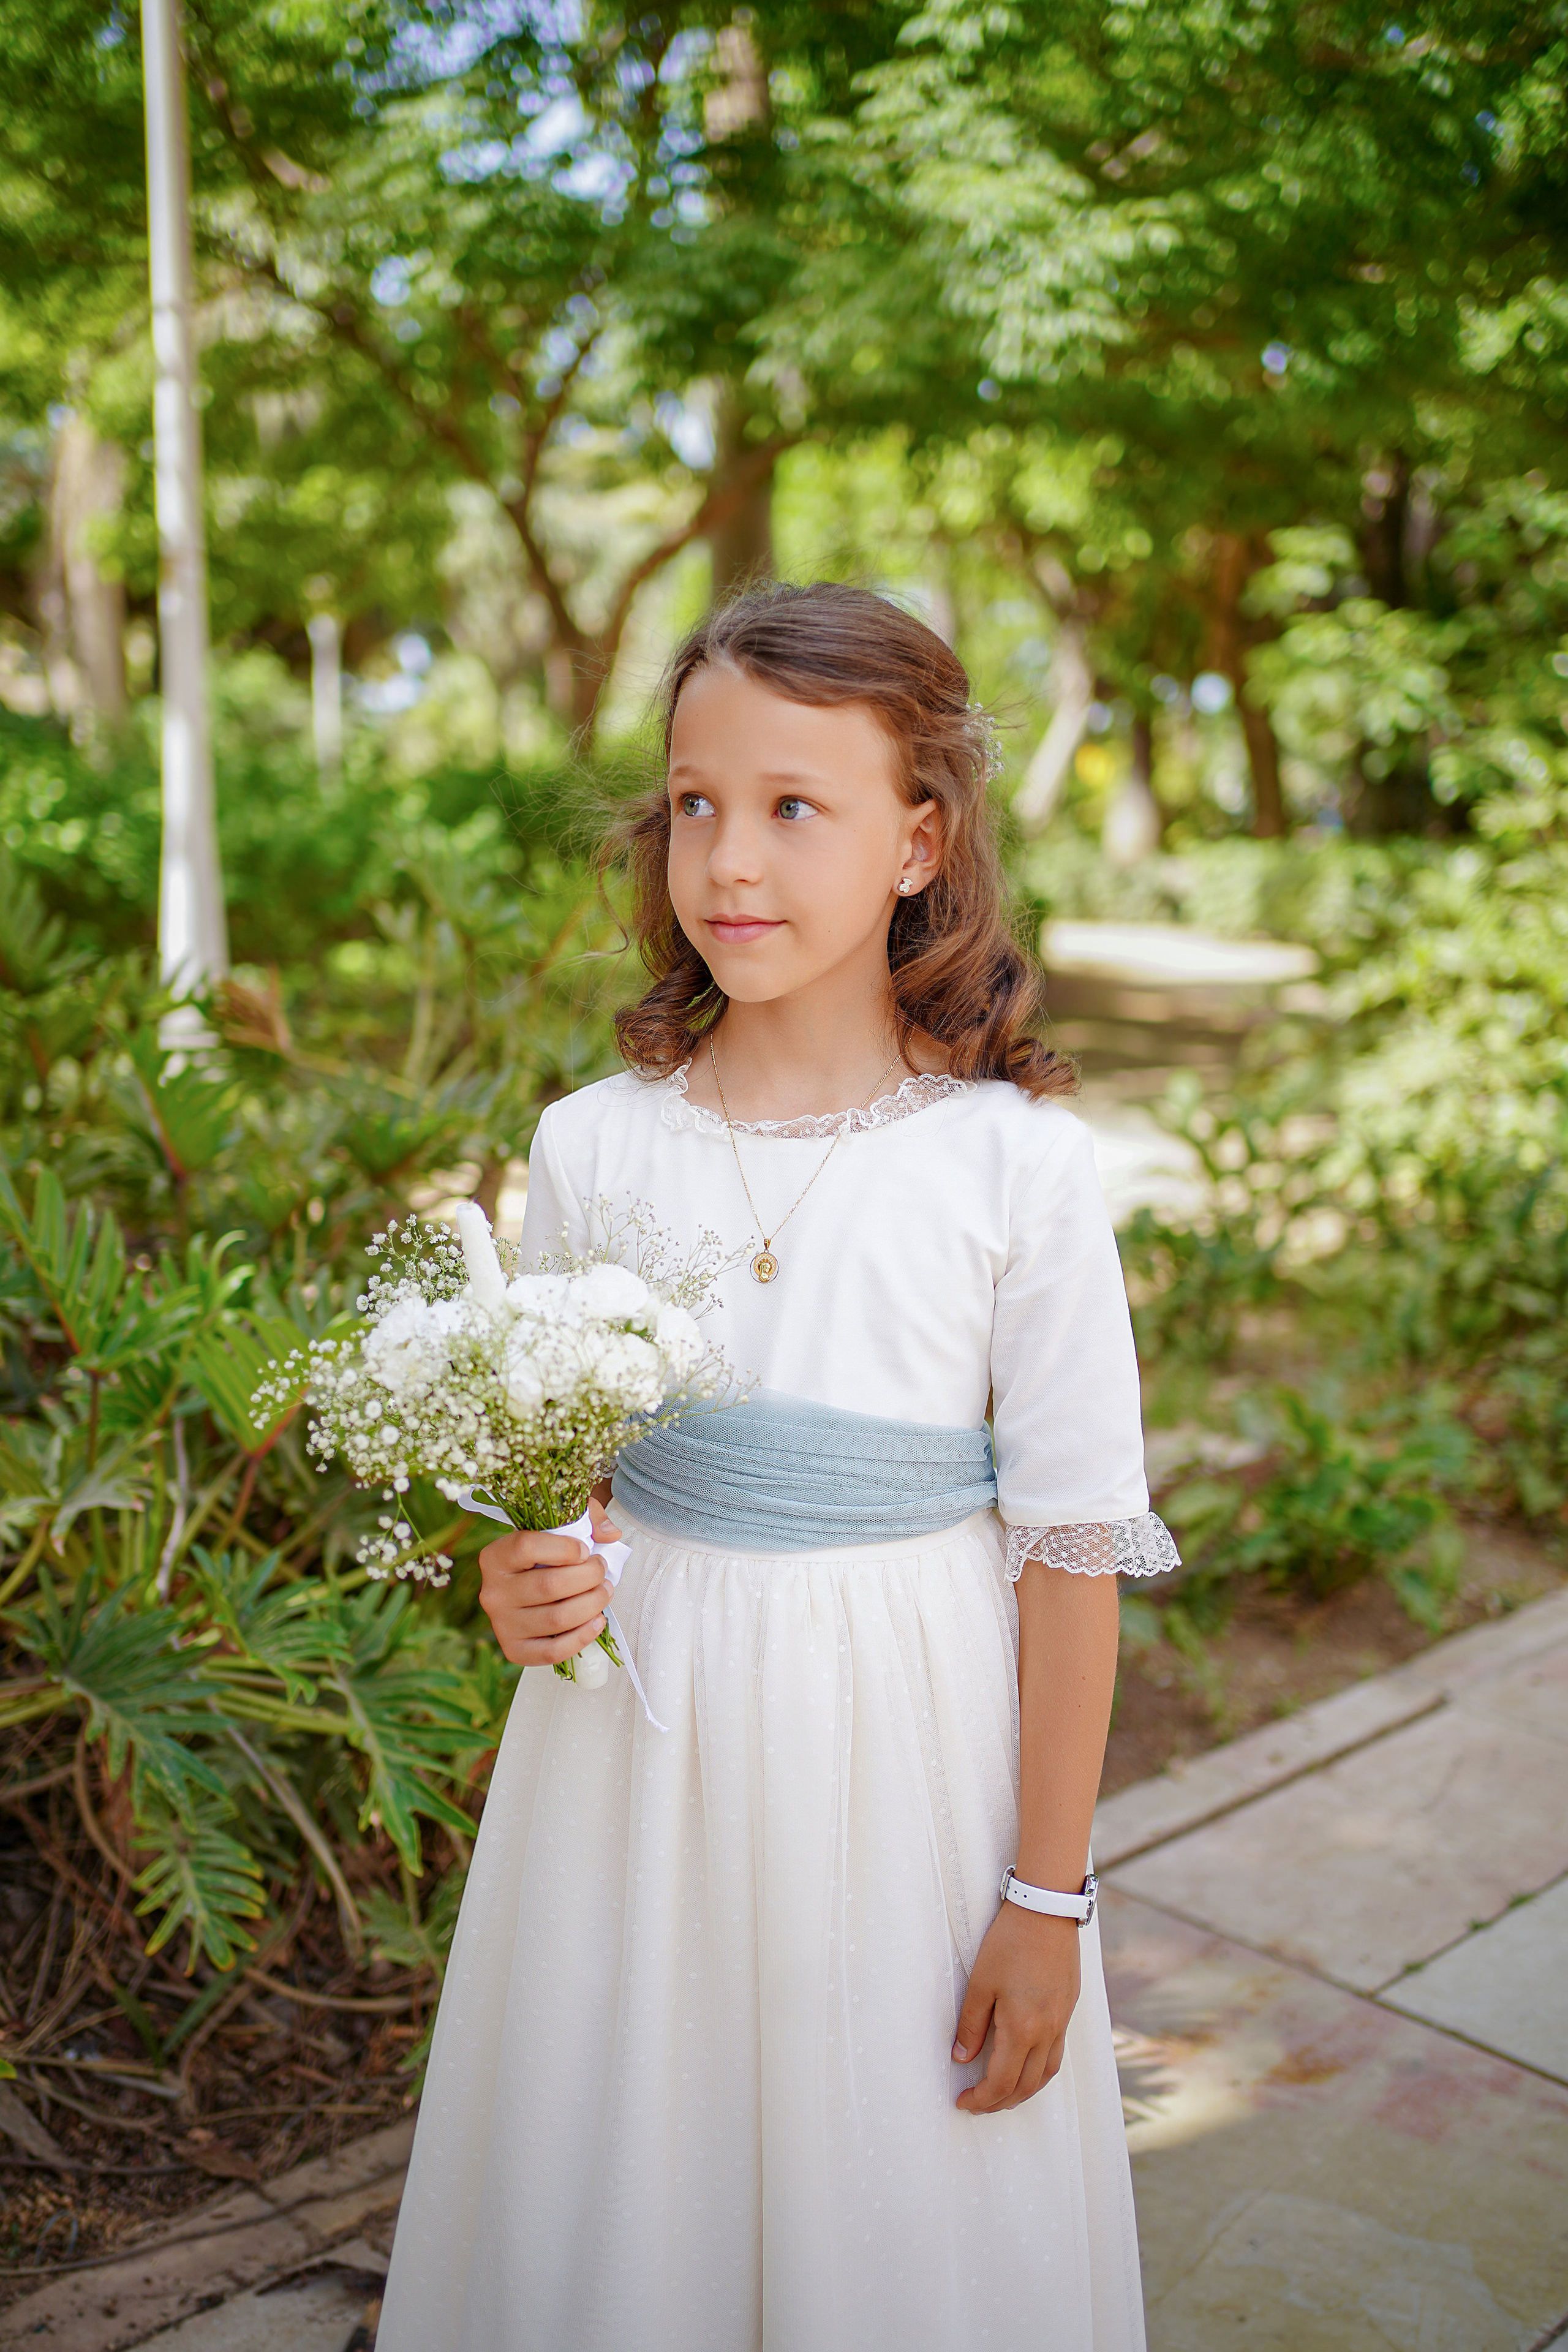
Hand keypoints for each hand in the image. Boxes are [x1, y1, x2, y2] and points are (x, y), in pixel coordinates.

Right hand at [478, 1496, 623, 1666]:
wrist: (527, 1583)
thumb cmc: (545, 1552)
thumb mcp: (559, 1523)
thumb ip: (587, 1517)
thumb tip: (610, 1535)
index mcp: (495, 1556)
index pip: (526, 1547)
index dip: (564, 1548)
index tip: (585, 1549)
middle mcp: (493, 1592)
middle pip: (548, 1586)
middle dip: (588, 1577)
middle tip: (602, 1570)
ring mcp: (502, 1624)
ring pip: (556, 1618)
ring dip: (592, 1604)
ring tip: (604, 1591)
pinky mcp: (515, 1649)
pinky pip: (553, 1651)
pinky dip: (582, 1637)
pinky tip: (598, 1620)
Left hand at [952, 1901, 1080, 2112]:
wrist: (1047, 1912)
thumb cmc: (1009, 1943)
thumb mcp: (980, 1983)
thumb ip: (971, 2025)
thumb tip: (961, 2058)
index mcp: (1022, 2029)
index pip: (1001, 2082)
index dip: (981, 2099)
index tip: (963, 2102)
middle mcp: (1047, 2032)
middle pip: (1025, 2086)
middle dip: (999, 2102)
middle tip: (977, 2103)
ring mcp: (1061, 2023)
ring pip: (1045, 2075)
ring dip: (1022, 2092)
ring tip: (1000, 2094)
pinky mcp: (1068, 2010)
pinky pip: (1056, 2056)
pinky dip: (1039, 2072)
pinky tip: (1025, 2066)